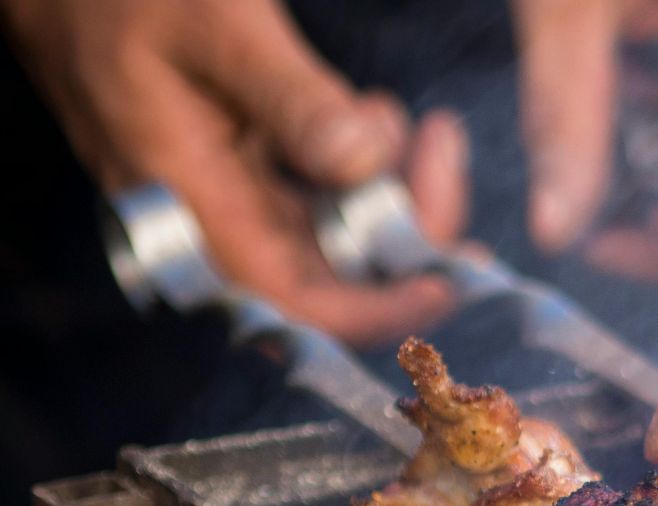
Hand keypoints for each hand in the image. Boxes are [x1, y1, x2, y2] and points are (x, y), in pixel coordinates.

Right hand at [1, 0, 467, 342]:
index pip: (299, 304)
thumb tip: (361, 163)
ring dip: (392, 192)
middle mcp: (212, 221)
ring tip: (412, 124)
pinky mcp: (245, 172)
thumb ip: (291, 99)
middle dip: (407, 227)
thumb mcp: (217, 26)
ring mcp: (230, 199)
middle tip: (443, 150)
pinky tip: (372, 114)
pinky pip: (320, 196)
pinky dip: (362, 166)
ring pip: (337, 235)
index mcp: (190, 207)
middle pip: (336, 275)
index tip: (452, 276)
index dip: (383, 308)